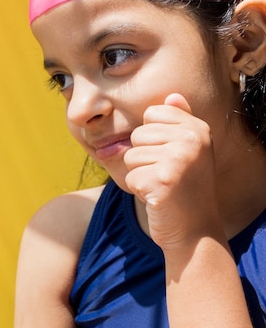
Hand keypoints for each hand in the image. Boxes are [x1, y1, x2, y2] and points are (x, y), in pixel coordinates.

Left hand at [124, 94, 222, 250]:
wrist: (195, 232)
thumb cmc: (186, 190)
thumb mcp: (188, 152)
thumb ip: (179, 122)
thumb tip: (172, 96)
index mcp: (198, 128)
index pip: (152, 113)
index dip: (152, 139)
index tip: (170, 159)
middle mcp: (192, 140)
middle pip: (138, 134)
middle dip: (144, 159)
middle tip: (165, 177)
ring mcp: (178, 159)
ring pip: (131, 155)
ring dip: (140, 175)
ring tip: (162, 187)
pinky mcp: (162, 180)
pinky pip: (130, 176)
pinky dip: (139, 191)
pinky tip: (158, 199)